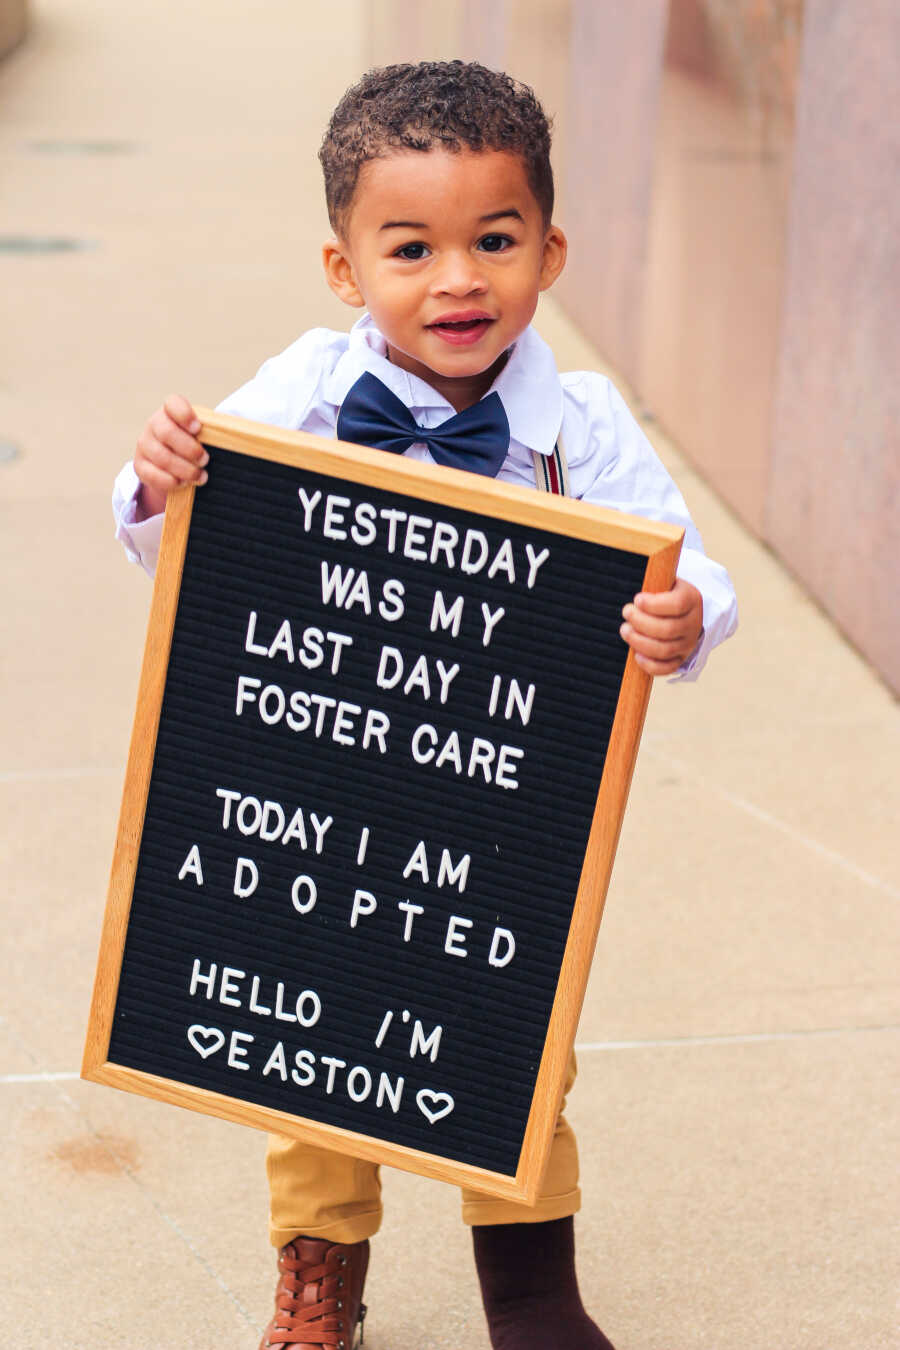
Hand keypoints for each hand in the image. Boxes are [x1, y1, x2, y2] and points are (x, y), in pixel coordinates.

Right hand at [134, 395, 207, 517]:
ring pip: (161, 456)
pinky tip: (183, 484)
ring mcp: (145, 444)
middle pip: (166, 432)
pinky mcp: (140, 465)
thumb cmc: (195, 445)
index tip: (198, 428)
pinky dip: (170, 481)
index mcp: (171, 411)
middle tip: (205, 460)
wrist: (173, 464)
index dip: (184, 414)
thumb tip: (247, 438)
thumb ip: (214, 432)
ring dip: (184, 469)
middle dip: (189, 448)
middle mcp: (155, 424)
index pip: (173, 404)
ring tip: (200, 476)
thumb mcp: (204, 435)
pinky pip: (152, 474)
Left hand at [620, 579, 702, 675]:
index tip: (637, 599)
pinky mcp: (681, 658)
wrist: (684, 610)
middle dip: (641, 622)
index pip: (677, 605)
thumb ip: (654, 582)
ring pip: (664, 650)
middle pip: (668, 629)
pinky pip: (667, 668)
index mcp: (692, 599)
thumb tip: (629, 579)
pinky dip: (650, 665)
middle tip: (626, 613)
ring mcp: (688, 643)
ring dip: (640, 642)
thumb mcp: (665, 582)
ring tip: (625, 630)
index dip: (654, 604)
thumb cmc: (666, 593)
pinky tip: (636, 655)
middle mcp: (693, 623)